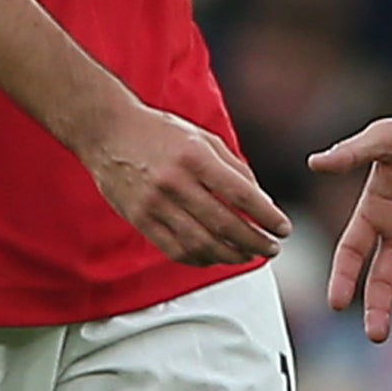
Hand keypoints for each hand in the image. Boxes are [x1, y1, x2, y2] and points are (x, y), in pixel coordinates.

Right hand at [84, 100, 290, 266]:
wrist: (108, 132)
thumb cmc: (159, 131)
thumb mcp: (203, 137)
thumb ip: (233, 167)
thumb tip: (261, 200)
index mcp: (196, 156)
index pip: (240, 194)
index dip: (266, 215)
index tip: (283, 227)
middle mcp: (175, 181)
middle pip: (224, 223)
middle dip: (254, 241)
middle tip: (272, 248)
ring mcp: (155, 204)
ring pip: (200, 243)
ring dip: (230, 255)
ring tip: (248, 257)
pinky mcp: (140, 220)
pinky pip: (174, 249)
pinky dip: (200, 259)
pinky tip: (216, 258)